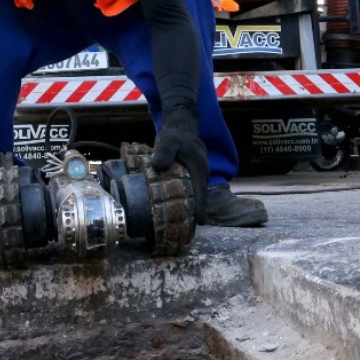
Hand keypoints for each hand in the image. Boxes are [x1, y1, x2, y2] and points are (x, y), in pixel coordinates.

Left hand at [150, 106, 209, 222]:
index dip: (201, 208)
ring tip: (182, 225)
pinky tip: (177, 210)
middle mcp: (201, 175)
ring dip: (191, 208)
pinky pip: (192, 191)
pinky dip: (187, 200)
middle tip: (187, 231)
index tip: (201, 222)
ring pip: (196, 195)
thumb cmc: (175, 136)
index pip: (201, 192)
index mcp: (198, 169)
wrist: (182, 129)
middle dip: (196, 213)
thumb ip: (164, 152)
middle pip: (200, 198)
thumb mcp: (168, 141)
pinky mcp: (193, 177)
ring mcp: (198, 176)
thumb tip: (157, 166)